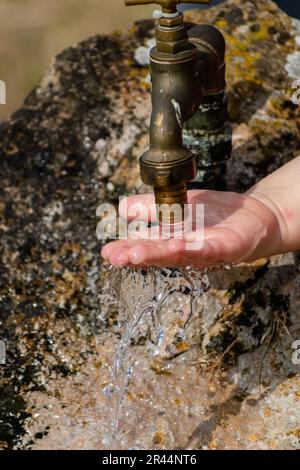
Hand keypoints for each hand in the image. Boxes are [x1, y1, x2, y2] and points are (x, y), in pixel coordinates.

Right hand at [101, 189, 283, 267]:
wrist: (251, 214)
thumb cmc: (214, 214)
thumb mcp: (176, 205)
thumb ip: (150, 207)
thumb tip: (120, 208)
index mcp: (171, 240)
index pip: (145, 246)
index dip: (126, 249)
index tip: (107, 252)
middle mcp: (184, 251)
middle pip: (157, 254)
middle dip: (135, 256)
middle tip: (114, 257)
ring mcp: (203, 252)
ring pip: (177, 255)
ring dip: (155, 255)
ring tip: (134, 254)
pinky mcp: (225, 249)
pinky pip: (205, 250)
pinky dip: (190, 250)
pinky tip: (175, 246)